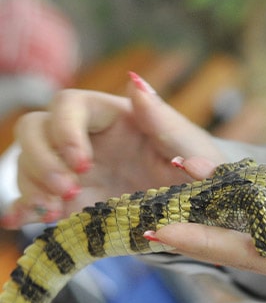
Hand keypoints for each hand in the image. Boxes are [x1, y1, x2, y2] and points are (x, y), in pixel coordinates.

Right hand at [3, 74, 223, 227]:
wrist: (204, 207)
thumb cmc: (199, 167)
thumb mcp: (188, 144)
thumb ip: (161, 117)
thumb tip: (136, 82)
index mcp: (112, 116)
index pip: (68, 104)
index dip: (64, 129)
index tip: (82, 160)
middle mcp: (85, 138)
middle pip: (35, 129)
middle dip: (41, 159)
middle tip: (68, 189)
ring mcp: (73, 171)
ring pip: (28, 164)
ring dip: (32, 185)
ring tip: (57, 209)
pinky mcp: (70, 202)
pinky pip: (33, 200)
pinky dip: (24, 209)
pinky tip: (25, 220)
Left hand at [152, 157, 265, 300]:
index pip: (250, 252)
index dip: (204, 239)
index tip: (160, 226)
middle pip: (240, 234)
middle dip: (195, 216)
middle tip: (149, 197)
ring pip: (255, 215)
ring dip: (217, 196)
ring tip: (179, 173)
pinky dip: (252, 187)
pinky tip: (233, 175)